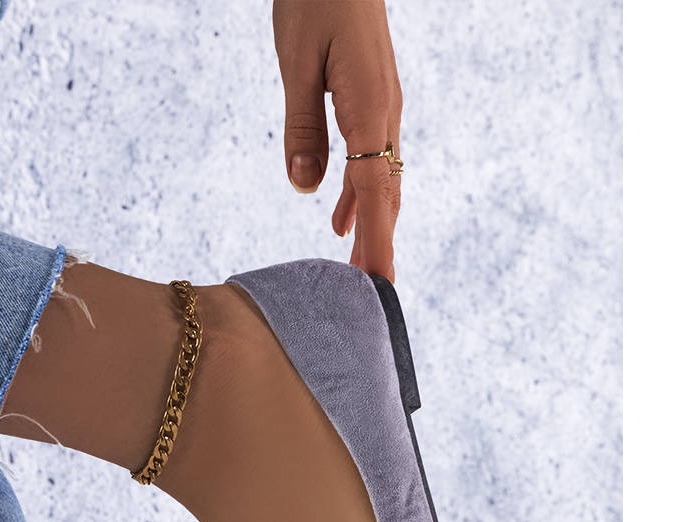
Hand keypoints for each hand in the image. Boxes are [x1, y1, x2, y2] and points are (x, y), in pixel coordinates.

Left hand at [273, 0, 402, 279]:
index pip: (375, 191)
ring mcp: (382, 107)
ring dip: (369, 225)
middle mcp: (384, 113)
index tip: (378, 285)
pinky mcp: (371, 100)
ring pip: (380, 180)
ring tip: (355, 268)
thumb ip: (302, 128)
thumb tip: (303, 188)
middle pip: (384, 194)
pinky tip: (337, 216)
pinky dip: (357, 195)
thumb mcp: (297, 64)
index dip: (376, 241)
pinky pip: (370, 159)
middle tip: (368, 296)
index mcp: (369, 109)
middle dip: (377, 244)